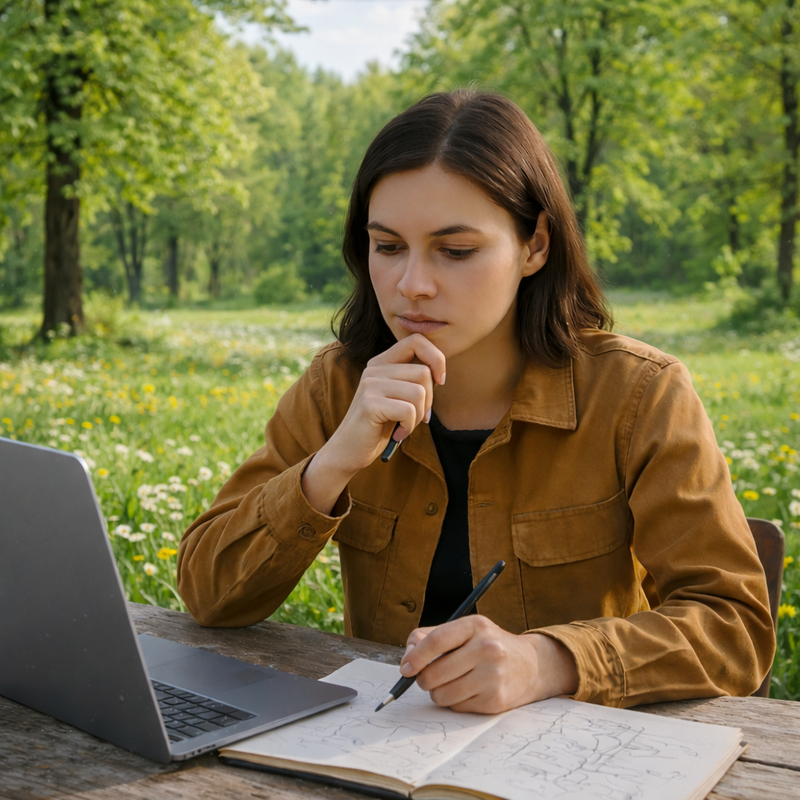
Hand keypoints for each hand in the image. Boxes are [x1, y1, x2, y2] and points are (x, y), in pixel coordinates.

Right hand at [302, 335, 444, 513]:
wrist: (349, 450)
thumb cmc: (379, 426)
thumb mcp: (398, 397)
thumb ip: (412, 381)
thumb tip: (440, 374)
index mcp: (382, 362)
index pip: (416, 341)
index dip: (436, 358)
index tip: (440, 381)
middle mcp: (374, 369)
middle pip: (423, 372)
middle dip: (429, 399)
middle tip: (417, 417)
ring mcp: (370, 385)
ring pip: (419, 392)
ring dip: (418, 416)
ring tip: (405, 426)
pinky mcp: (369, 404)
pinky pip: (408, 410)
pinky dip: (410, 426)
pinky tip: (398, 433)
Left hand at [399, 616, 578, 713]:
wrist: (529, 666)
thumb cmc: (486, 645)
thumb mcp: (463, 631)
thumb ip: (429, 637)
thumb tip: (406, 660)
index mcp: (475, 625)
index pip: (437, 641)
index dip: (416, 657)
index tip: (405, 669)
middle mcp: (487, 648)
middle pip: (435, 673)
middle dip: (424, 679)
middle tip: (427, 677)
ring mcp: (493, 676)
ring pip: (443, 694)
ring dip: (438, 693)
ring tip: (450, 683)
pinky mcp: (496, 700)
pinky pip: (457, 707)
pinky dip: (455, 702)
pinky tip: (468, 690)